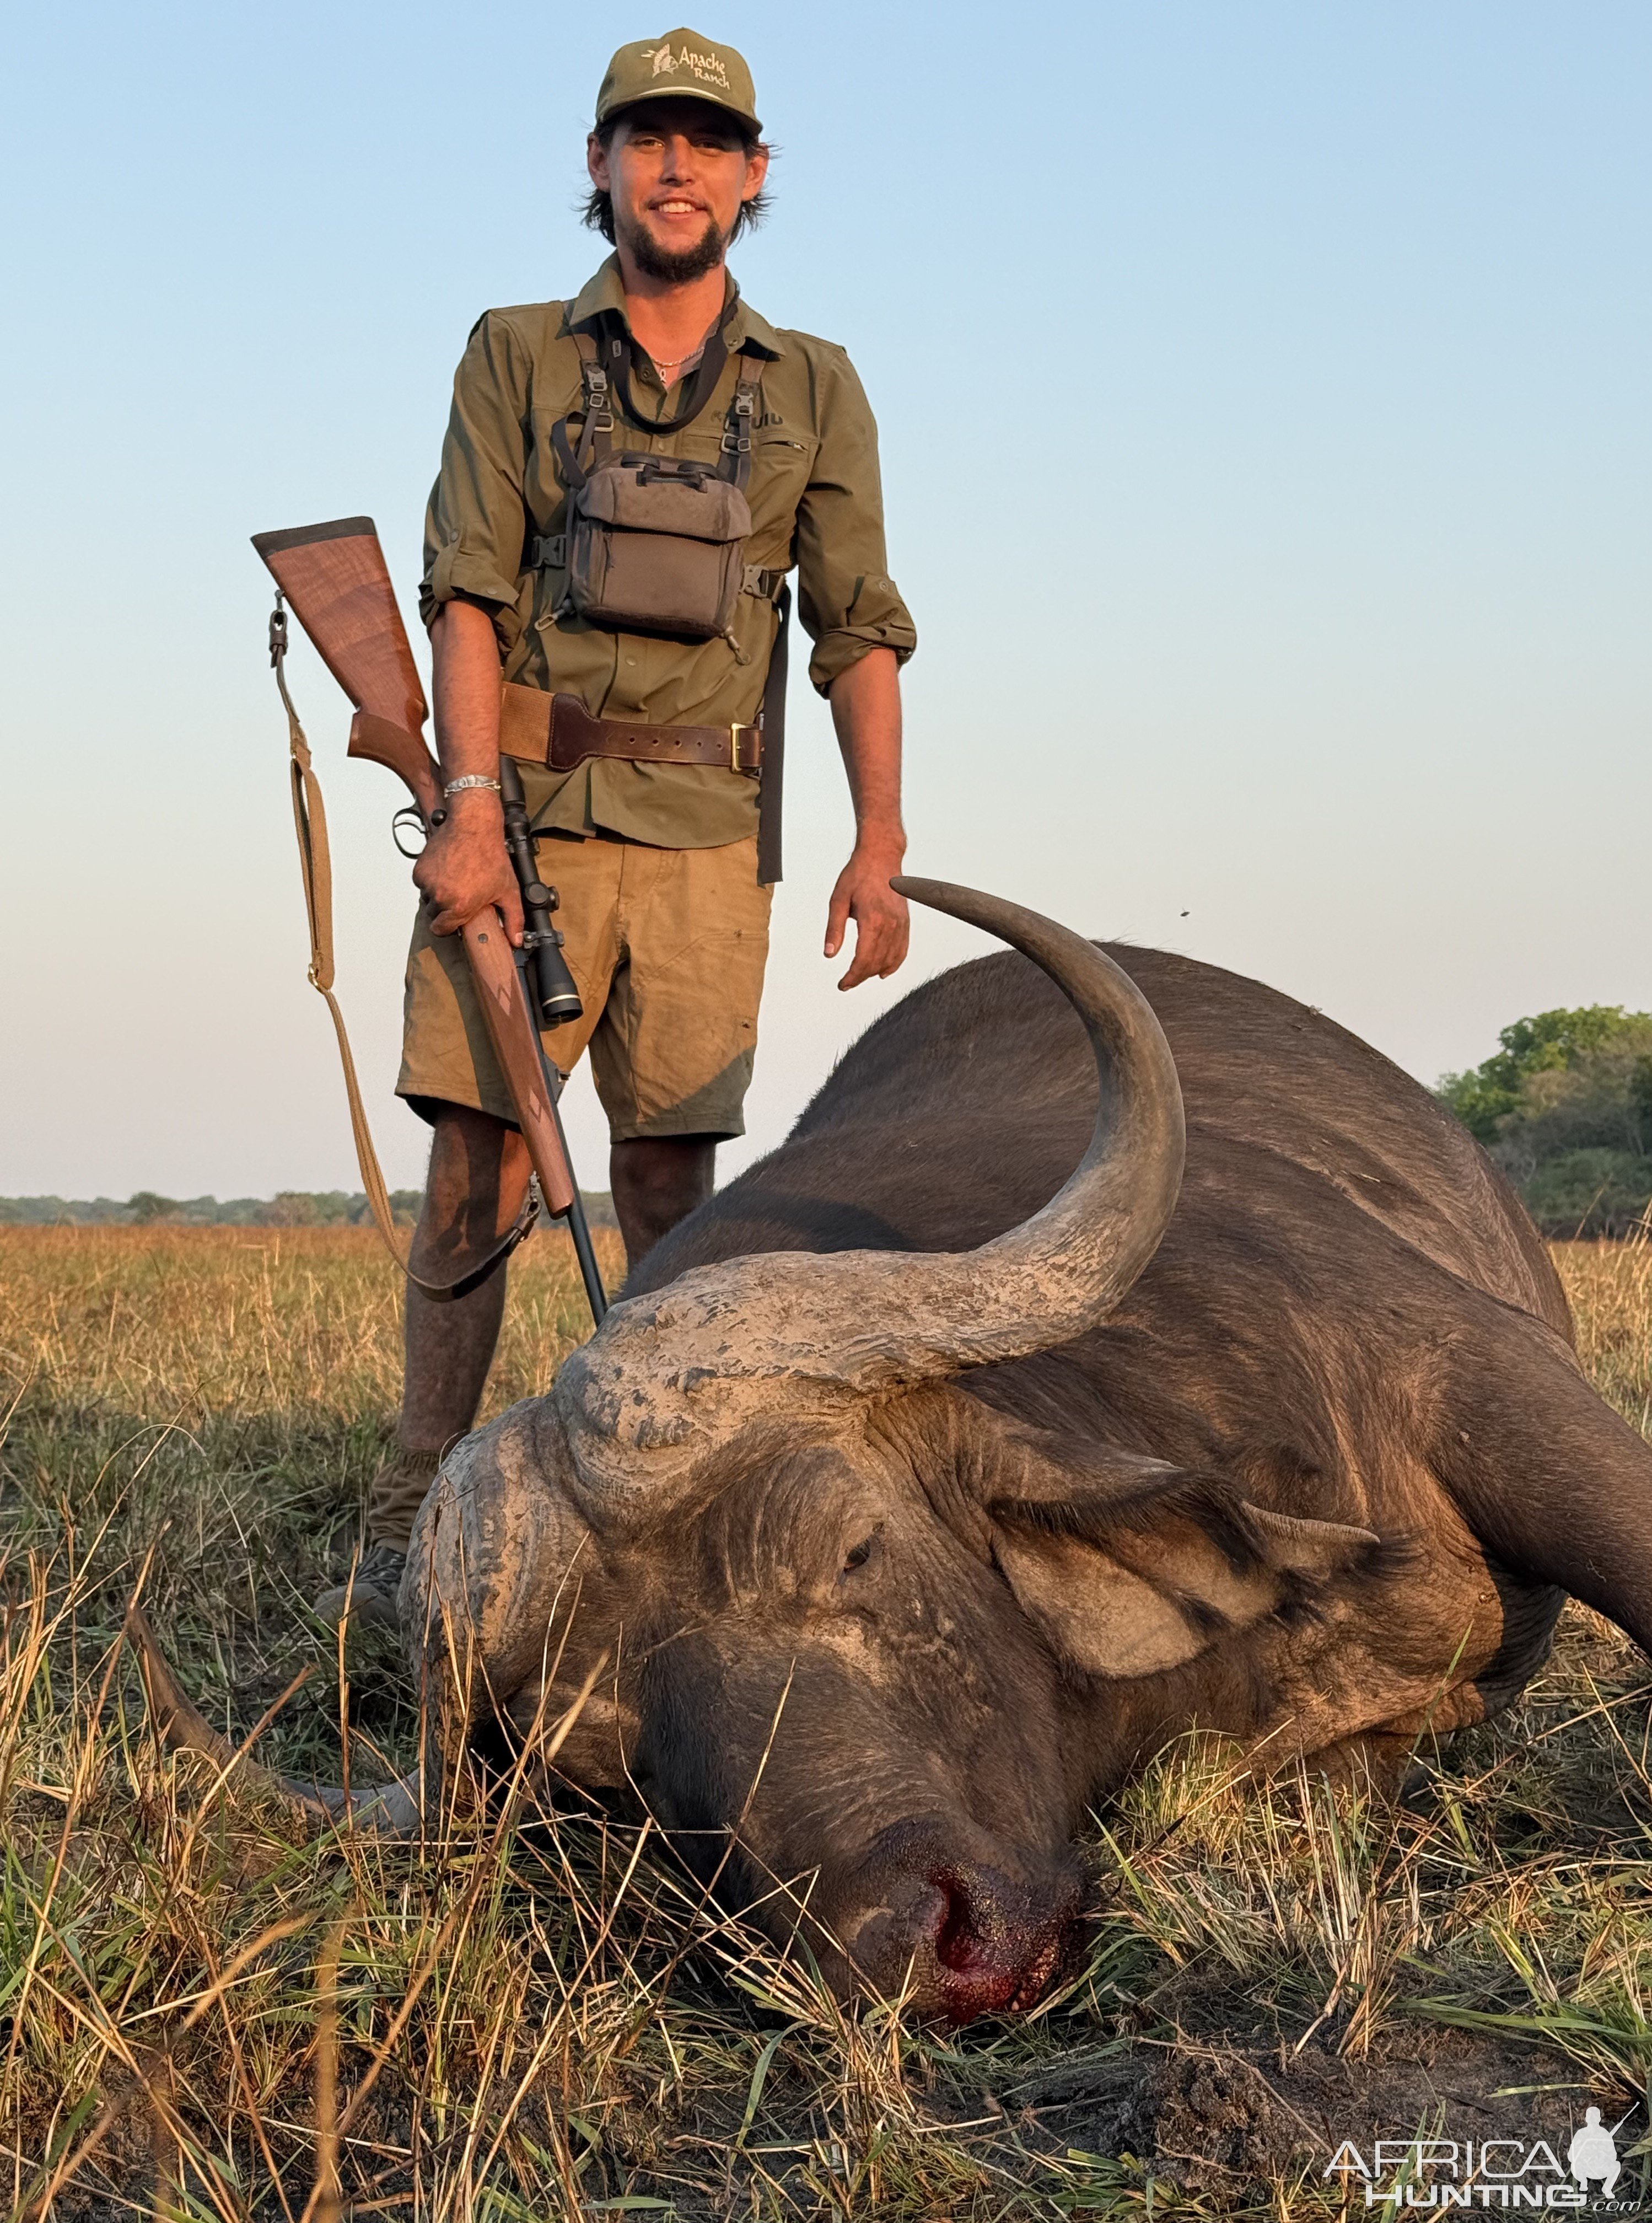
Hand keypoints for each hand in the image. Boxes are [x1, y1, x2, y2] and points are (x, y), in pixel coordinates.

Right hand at [412, 796, 522, 939]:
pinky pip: (422, 883)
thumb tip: (516, 940)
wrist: (474, 826)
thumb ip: (513, 919)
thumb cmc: (490, 855)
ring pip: (427, 898)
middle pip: (434, 914)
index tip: (454, 919)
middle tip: (460, 894)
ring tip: (455, 879)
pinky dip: (431, 879)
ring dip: (437, 893)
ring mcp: (428, 882)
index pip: (441, 930)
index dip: (448, 926)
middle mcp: (440, 896)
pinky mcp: (420, 869)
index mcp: (459, 906)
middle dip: (445, 908)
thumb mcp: (508, 890)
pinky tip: (447, 870)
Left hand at [825, 841, 908, 988]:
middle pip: (877, 963)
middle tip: (847, 982)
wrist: (881, 857)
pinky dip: (894, 964)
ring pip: (890, 959)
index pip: (863, 959)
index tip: (843, 984)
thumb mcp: (838, 900)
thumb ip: (834, 929)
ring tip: (861, 976)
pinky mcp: (906, 922)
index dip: (852, 976)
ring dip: (875, 971)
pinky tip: (884, 971)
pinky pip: (902, 950)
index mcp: (873, 920)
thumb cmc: (859, 874)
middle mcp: (890, 924)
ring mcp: (901, 924)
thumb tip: (829, 953)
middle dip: (861, 977)